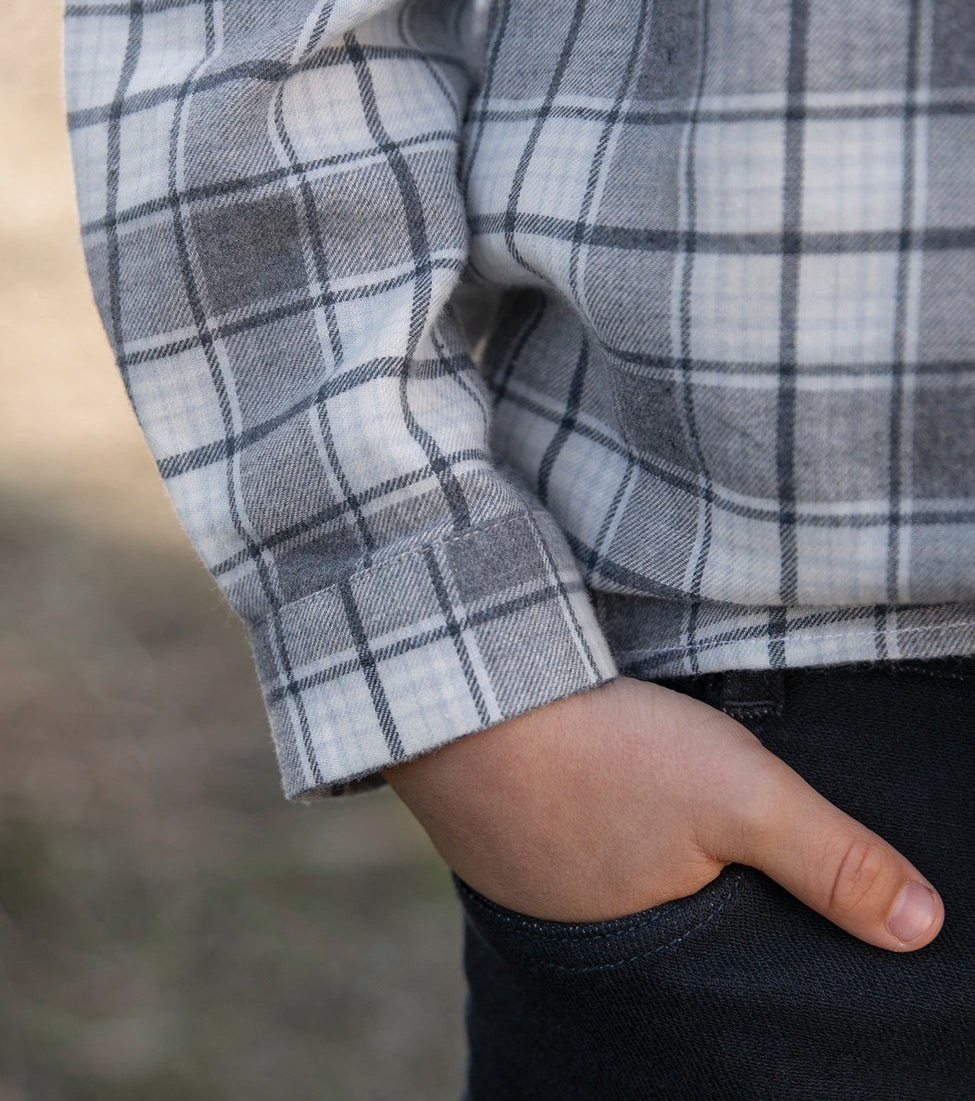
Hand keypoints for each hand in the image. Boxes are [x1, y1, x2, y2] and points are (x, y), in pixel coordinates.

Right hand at [384, 675, 943, 951]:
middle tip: (720, 852)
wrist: (456, 685)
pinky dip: (582, 817)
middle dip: (698, 899)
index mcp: (642, 951)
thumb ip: (832, 860)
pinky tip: (590, 781)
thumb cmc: (599, 750)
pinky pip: (554, 840)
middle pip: (663, 927)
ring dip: (633, 854)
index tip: (780, 896)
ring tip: (658, 814)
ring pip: (605, 881)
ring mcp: (521, 879)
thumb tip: (926, 929)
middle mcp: (575, 936)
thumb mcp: (739, 795)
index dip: (758, 935)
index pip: (722, 967)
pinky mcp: (489, 826)